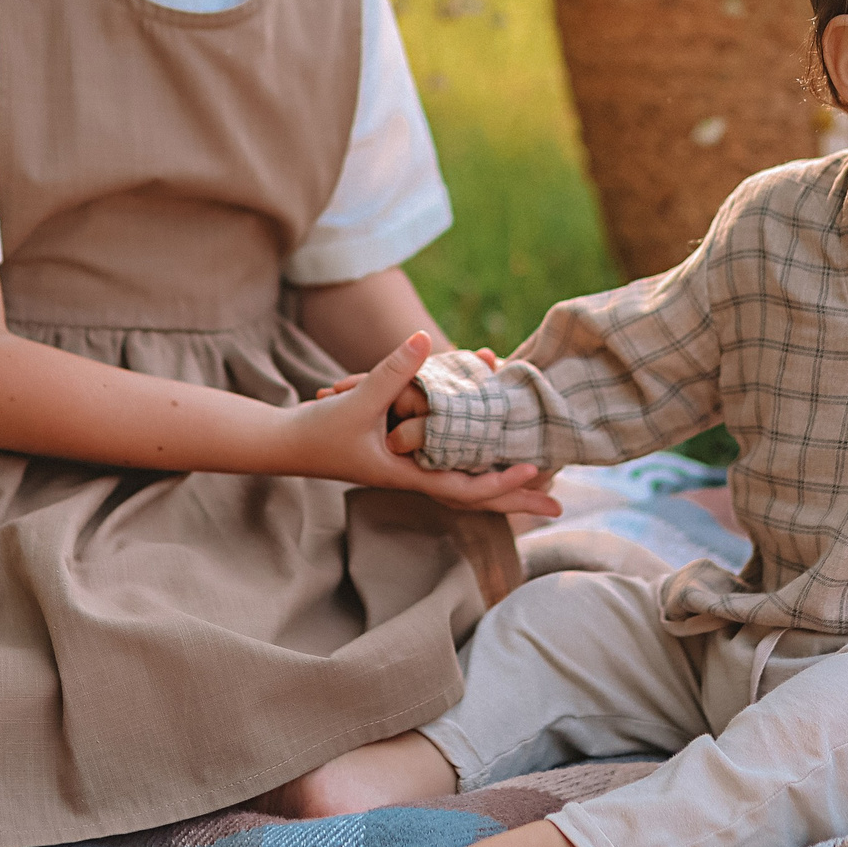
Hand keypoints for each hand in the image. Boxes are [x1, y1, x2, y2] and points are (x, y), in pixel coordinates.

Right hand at [292, 336, 560, 518]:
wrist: (286, 444)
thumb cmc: (318, 431)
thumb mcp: (357, 399)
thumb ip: (391, 371)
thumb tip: (424, 338)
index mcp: (409, 474)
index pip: (464, 489)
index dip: (499, 483)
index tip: (533, 472)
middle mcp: (418, 473)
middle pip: (476, 494)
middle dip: (516, 501)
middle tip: (560, 507)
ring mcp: (414, 464)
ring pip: (466, 476)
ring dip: (501, 475)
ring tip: (540, 477)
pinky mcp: (405, 450)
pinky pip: (450, 456)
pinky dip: (475, 451)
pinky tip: (494, 443)